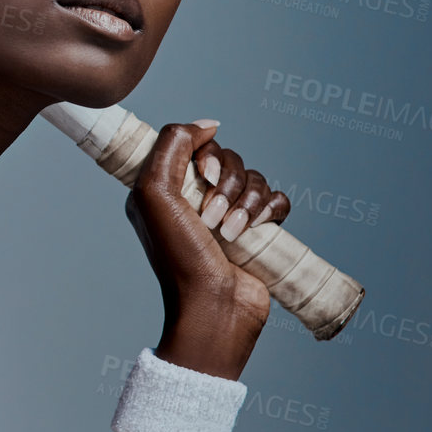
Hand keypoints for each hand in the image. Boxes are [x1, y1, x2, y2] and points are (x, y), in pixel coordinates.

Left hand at [123, 121, 291, 361]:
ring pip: (254, 178)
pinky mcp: (257, 231)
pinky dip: (270, 210)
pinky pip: (276, 199)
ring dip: (247, 202)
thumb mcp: (154, 192)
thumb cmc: (179, 256)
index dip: (203, 153)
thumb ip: (172, 145)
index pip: (193, 144)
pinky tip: (257, 229)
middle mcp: (195, 198)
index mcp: (165, 187)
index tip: (201, 175)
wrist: (214, 307)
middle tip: (213, 215)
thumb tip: (208, 124)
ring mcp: (228, 214)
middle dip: (226, 185)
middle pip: (227, 159)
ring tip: (233, 232)